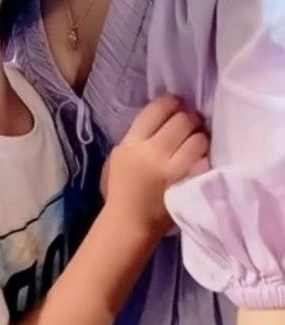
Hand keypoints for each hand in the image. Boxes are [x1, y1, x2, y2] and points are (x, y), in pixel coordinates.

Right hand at [104, 95, 208, 236]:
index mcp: (131, 143)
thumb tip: (165, 116)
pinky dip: (205, 157)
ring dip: (201, 136)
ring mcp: (172, 170)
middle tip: (193, 121)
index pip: (156, 110)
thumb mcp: (119, 155)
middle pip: (181, 120)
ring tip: (198, 140)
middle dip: (190, 117)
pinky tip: (200, 158)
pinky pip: (205, 161)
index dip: (171, 102)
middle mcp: (152, 153)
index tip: (178, 103)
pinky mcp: (187, 185)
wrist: (129, 222)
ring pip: (198, 139)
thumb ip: (139, 135)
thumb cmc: (121, 188)